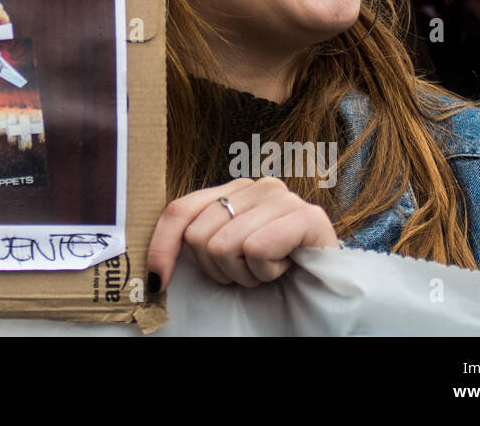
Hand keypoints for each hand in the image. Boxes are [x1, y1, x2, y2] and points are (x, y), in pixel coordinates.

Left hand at [147, 177, 337, 289]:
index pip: (180, 210)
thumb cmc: (273, 274)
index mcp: (232, 191)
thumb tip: (153, 271)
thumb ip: (197, 239)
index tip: (158, 281)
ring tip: (269, 270)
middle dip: (220, 269)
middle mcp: (257, 185)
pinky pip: (258, 249)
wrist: (327, 293)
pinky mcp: (308, 216)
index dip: (162, 247)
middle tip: (249, 272)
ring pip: (226, 246)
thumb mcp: (226, 255)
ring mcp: (283, 197)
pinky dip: (266, 271)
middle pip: (200, 236)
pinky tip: (285, 267)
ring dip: (246, 274)